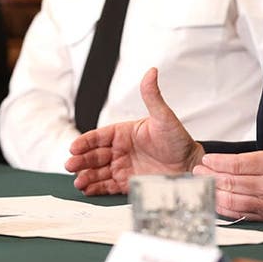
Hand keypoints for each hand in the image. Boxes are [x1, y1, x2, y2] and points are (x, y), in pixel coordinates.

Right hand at [65, 67, 203, 195]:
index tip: (74, 147)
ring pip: (98, 171)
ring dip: (86, 175)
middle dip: (81, 160)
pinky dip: (96, 188)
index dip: (86, 142)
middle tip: (70, 165)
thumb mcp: (164, 117)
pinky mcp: (127, 183)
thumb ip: (153, 96)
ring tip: (78, 181)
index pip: (99, 136)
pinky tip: (87, 190)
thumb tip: (151, 71)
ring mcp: (123, 167)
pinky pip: (108, 186)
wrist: (191, 166)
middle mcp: (120, 150)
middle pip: (94, 155)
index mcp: (124, 133)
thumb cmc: (178, 140)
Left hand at [195, 77, 262, 221]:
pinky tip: (216, 202)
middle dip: (210, 177)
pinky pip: (242, 215)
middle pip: (231, 182)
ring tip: (201, 186)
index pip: (237, 164)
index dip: (217, 162)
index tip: (206, 160)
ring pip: (233, 201)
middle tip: (196, 172)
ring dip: (214, 194)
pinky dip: (227, 210)